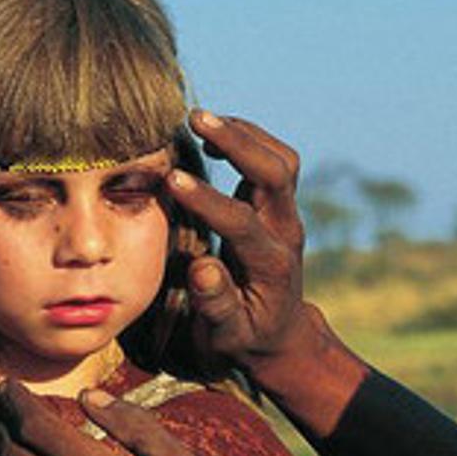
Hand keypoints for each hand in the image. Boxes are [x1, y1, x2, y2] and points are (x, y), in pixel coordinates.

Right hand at [168, 111, 314, 379]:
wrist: (279, 336)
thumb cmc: (246, 337)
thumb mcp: (228, 335)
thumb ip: (215, 304)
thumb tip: (201, 269)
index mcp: (270, 266)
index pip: (242, 222)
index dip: (208, 199)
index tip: (171, 179)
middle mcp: (284, 233)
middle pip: (276, 174)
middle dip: (238, 142)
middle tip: (194, 118)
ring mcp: (285, 216)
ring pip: (281, 160)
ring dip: (244, 133)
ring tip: (200, 119)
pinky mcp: (277, 206)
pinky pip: (273, 161)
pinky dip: (246, 139)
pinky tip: (213, 135)